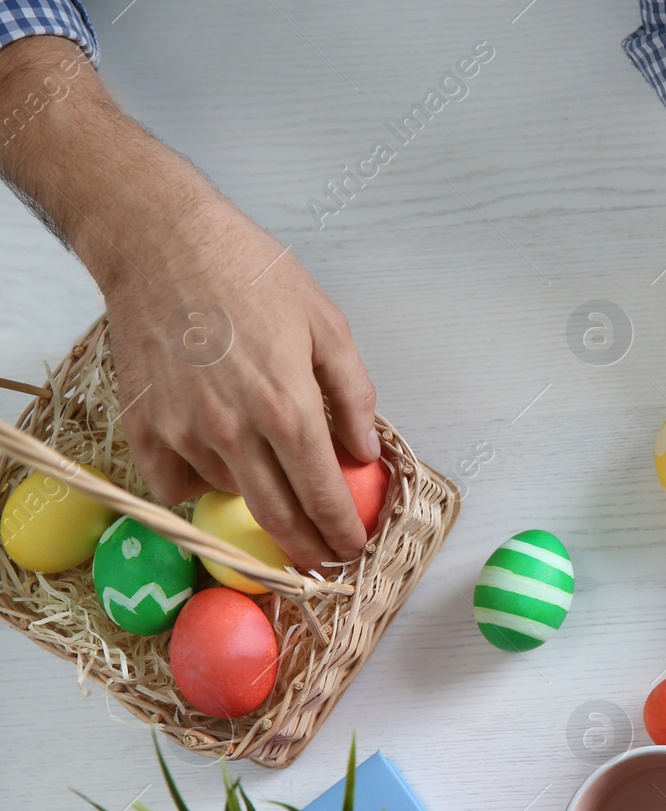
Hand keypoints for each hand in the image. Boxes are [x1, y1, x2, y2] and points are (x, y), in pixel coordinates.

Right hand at [99, 188, 379, 566]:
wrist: (160, 241)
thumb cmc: (249, 273)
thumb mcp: (325, 324)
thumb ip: (354, 394)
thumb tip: (366, 450)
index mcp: (287, 405)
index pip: (322, 494)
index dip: (340, 530)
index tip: (352, 547)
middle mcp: (234, 429)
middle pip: (277, 516)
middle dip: (305, 547)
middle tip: (321, 556)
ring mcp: (183, 431)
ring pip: (229, 496)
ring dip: (256, 500)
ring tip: (271, 479)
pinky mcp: (143, 426)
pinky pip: (174, 484)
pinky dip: (199, 484)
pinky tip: (218, 462)